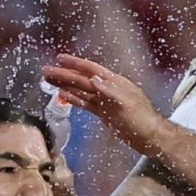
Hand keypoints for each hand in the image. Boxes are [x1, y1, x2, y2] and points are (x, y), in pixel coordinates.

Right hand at [40, 53, 171, 156]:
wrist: (150, 137)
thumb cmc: (142, 118)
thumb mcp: (127, 103)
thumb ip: (109, 90)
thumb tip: (93, 79)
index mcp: (115, 82)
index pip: (91, 69)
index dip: (75, 63)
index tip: (59, 58)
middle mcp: (108, 88)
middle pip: (82, 79)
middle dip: (64, 74)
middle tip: (45, 71)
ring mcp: (104, 101)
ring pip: (81, 90)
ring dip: (65, 85)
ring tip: (49, 81)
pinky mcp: (103, 113)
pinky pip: (86, 103)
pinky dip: (74, 99)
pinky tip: (63, 96)